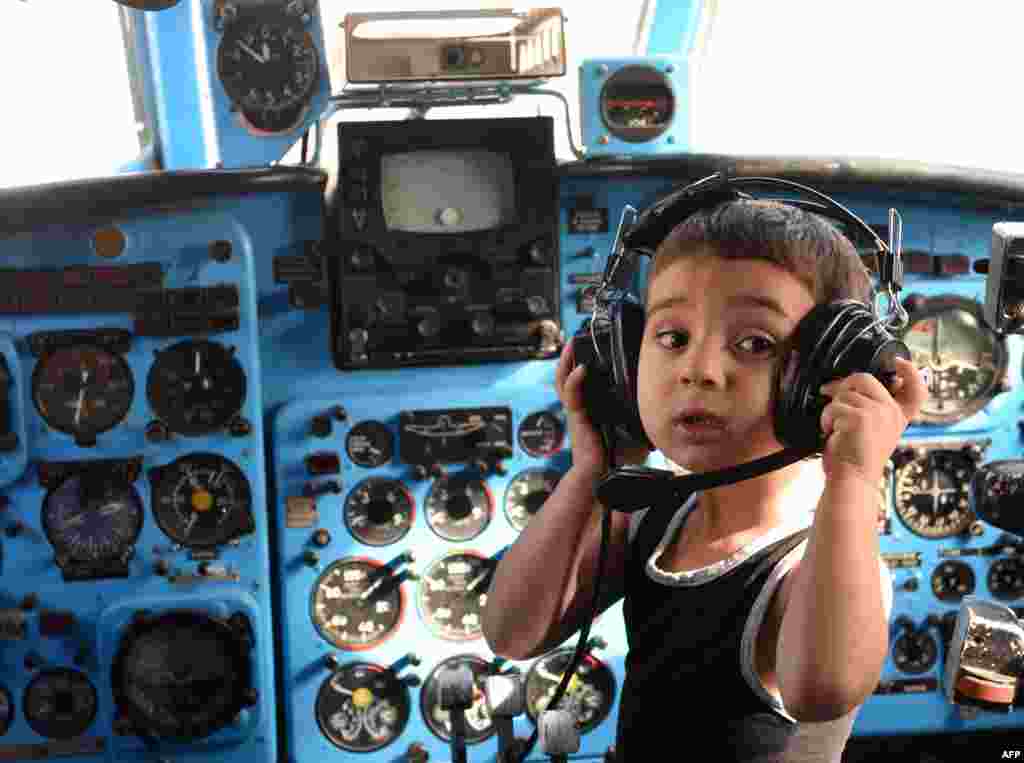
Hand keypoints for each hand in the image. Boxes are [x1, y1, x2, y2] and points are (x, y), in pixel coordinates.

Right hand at [554, 341, 649, 476]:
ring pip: (564, 382)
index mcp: (594, 408)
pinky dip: (574, 382)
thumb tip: (665, 402)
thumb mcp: (635, 430)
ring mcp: (578, 412)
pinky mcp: (577, 418)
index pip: (585, 381)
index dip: (584, 363)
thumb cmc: (619, 458)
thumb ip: (644, 415)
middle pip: (569, 376)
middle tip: (577, 338)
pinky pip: (572, 396)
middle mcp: (583, 407)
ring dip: (566, 362)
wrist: (605, 478)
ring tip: (572, 344)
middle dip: (571, 356)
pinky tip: (581, 370)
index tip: (594, 345)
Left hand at [818, 357, 927, 485]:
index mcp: (898, 416)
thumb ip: (871, 407)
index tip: (900, 362)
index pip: (917, 390)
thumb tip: (846, 383)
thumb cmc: (855, 456)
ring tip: (834, 427)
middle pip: (866, 379)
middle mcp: (892, 413)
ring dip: (831, 409)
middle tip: (829, 394)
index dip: (911, 372)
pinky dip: (826, 419)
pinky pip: (834, 406)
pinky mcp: (860, 417)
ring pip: (845, 392)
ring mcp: (878, 413)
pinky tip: (831, 433)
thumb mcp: (871, 429)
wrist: (852, 480)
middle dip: (843, 384)